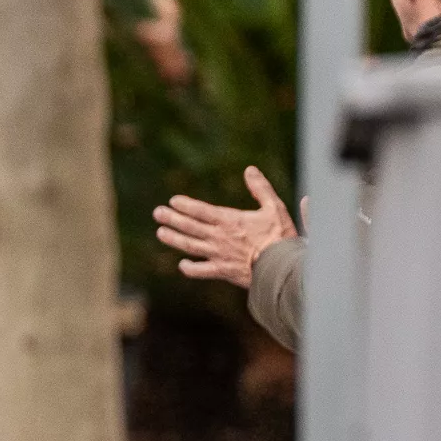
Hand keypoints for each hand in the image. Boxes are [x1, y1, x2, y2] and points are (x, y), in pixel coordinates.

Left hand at [155, 166, 297, 289]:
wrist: (283, 267)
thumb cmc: (281, 236)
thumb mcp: (274, 207)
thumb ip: (261, 188)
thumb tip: (250, 170)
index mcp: (230, 220)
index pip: (201, 211)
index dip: (185, 205)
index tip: (173, 201)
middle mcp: (219, 237)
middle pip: (190, 226)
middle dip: (172, 219)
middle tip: (157, 213)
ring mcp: (218, 255)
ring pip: (190, 246)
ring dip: (173, 239)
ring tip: (160, 232)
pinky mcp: (222, 271)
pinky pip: (200, 271)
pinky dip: (189, 268)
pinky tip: (182, 264)